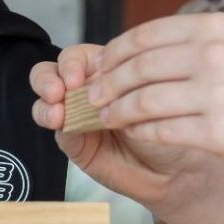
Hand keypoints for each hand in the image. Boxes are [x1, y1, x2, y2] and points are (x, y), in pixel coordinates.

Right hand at [28, 47, 203, 211]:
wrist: (178, 167)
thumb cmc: (173, 124)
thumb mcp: (152, 94)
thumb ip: (122, 85)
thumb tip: (93, 83)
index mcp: (106, 70)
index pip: (76, 57)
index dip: (71, 63)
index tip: (78, 76)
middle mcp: (87, 90)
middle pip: (52, 73)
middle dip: (48, 78)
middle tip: (58, 90)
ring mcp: (78, 116)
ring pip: (45, 100)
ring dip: (45, 101)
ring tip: (57, 112)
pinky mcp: (74, 142)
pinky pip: (55, 128)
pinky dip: (51, 121)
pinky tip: (61, 122)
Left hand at [87, 13, 223, 174]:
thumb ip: (199, 44)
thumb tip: (146, 51)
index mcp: (215, 28)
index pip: (144, 36)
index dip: (114, 54)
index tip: (100, 67)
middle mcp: (213, 55)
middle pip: (137, 67)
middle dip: (107, 84)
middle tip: (93, 97)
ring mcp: (216, 94)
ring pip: (143, 101)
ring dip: (117, 111)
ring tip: (106, 118)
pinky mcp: (219, 132)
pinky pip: (161, 131)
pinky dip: (140, 133)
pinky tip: (133, 135)